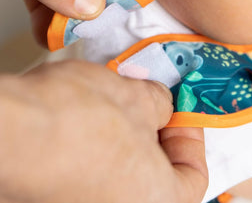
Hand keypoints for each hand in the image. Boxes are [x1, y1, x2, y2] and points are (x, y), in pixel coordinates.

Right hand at [0, 61, 206, 202]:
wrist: (6, 131)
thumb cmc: (75, 121)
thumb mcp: (136, 98)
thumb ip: (161, 103)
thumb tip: (161, 104)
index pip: (194, 178)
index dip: (191, 136)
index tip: (180, 111)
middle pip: (157, 175)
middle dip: (156, 133)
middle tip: (150, 103)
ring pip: (123, 171)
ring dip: (126, 135)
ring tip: (116, 104)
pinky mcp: (58, 196)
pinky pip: (94, 170)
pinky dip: (101, 145)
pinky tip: (89, 118)